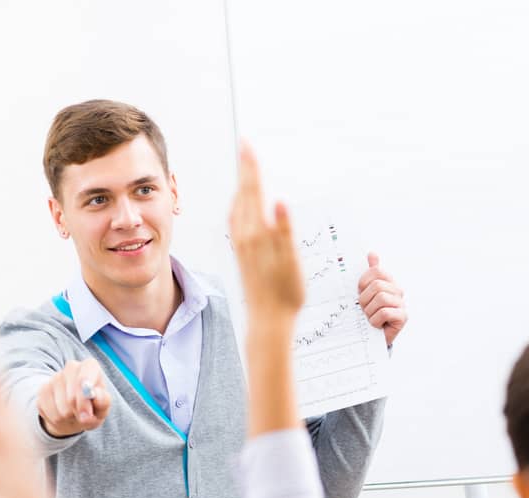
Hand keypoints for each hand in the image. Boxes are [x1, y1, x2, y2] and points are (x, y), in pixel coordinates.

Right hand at [37, 360, 109, 436]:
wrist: (72, 416)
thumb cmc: (93, 409)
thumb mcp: (103, 408)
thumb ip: (103, 401)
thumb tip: (96, 396)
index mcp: (90, 367)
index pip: (87, 372)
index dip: (86, 390)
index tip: (88, 406)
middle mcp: (71, 367)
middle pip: (72, 396)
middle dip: (80, 411)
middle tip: (85, 416)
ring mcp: (54, 378)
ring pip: (62, 408)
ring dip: (69, 417)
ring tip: (74, 414)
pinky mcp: (42, 391)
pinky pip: (49, 412)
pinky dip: (58, 420)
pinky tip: (62, 415)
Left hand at [228, 142, 304, 320]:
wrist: (268, 322)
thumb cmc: (285, 295)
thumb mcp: (291, 262)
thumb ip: (285, 231)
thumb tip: (280, 203)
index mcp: (257, 233)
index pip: (253, 191)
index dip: (251, 167)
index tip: (247, 145)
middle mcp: (244, 236)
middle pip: (243, 194)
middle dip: (245, 170)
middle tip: (245, 148)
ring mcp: (240, 244)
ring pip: (238, 206)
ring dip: (242, 186)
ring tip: (245, 170)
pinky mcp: (240, 253)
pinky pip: (236, 220)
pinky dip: (240, 205)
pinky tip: (244, 207)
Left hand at [357, 253, 406, 346]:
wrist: (376, 336)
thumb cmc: (372, 312)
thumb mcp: (367, 292)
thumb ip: (371, 273)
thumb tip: (372, 253)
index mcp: (389, 281)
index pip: (376, 271)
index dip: (364, 282)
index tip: (361, 293)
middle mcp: (398, 290)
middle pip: (377, 286)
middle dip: (365, 299)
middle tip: (365, 309)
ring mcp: (401, 303)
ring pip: (381, 299)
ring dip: (370, 311)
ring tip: (371, 317)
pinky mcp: (402, 317)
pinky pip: (385, 313)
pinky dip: (376, 320)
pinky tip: (377, 324)